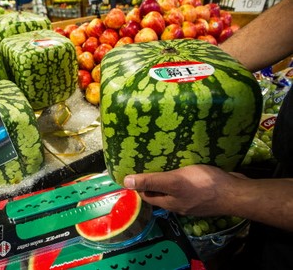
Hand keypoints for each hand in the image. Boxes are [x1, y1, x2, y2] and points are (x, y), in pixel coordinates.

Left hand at [123, 165, 246, 216]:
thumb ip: (151, 181)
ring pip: (175, 188)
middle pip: (160, 192)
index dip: (138, 184)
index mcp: (169, 203)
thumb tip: (125, 182)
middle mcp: (179, 204)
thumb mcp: (174, 181)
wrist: (238, 193)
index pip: (146, 195)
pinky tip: (184, 163)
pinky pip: (189, 184)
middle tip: (146, 161)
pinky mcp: (205, 192)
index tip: (132, 170)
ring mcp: (193, 199)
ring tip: (163, 159)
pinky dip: (184, 175)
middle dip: (152, 179)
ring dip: (168, 176)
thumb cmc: (204, 186)